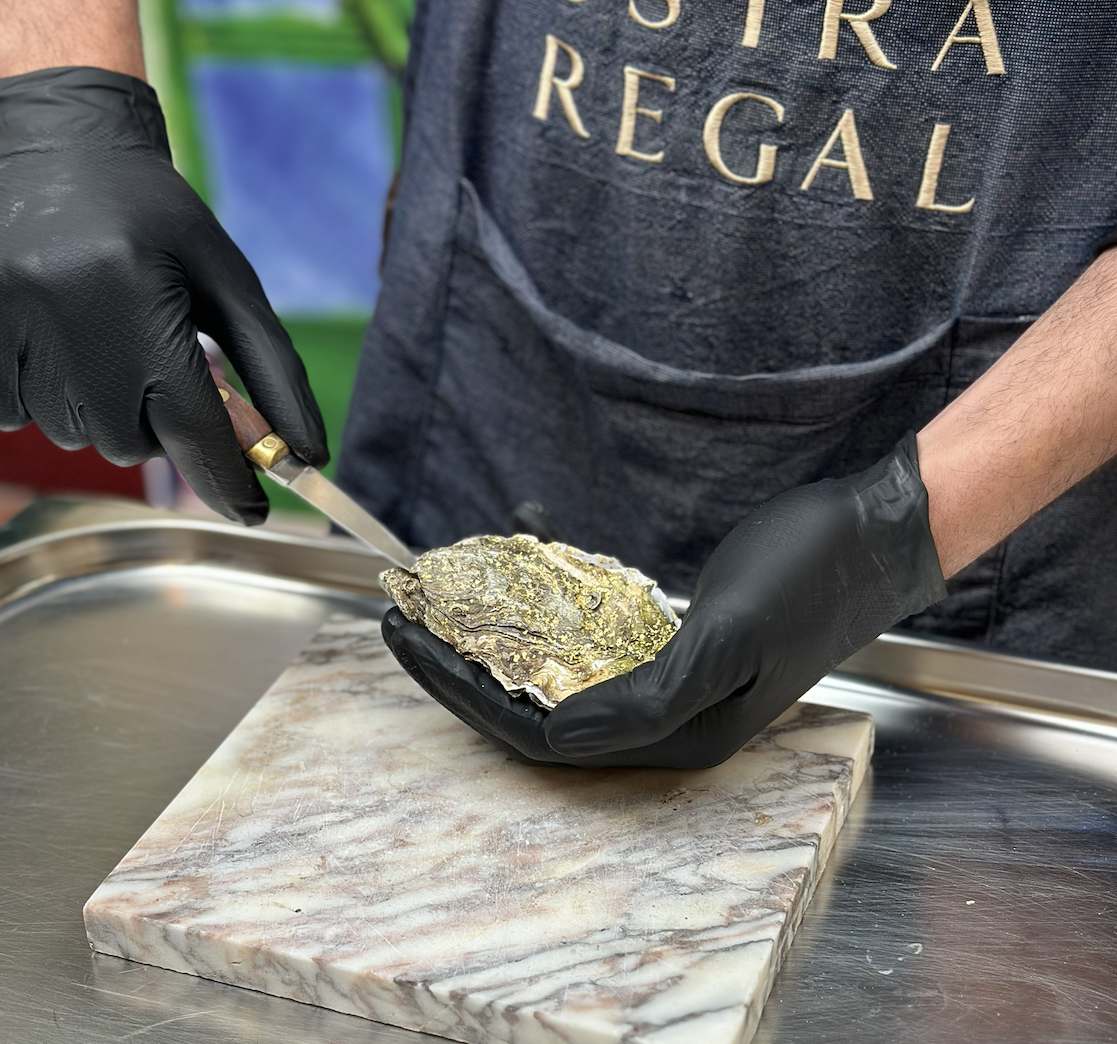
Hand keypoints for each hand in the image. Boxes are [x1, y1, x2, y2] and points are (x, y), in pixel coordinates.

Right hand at [0, 67, 326, 522]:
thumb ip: (271, 372)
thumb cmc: (154, 218)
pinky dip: (46, 393)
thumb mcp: (226, 282)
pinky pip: (14, 415)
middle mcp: (62, 317)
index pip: (192, 428)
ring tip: (97, 329)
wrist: (50, 143)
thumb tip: (307, 455)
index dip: (228, 480)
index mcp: (137, 298)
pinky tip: (52, 332)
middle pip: (132, 445)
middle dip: (157, 418)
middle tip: (152, 353)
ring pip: (75, 435)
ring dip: (101, 405)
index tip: (253, 512)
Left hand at [384, 434, 945, 767]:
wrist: (873, 535)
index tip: (408, 643)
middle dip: (461, 674)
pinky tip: (510, 601)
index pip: (538, 736)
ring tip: (439, 615)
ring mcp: (671, 687)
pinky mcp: (676, 650)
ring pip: (554, 686)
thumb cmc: (808, 575)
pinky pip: (587, 653)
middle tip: (401, 624)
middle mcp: (667, 725)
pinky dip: (539, 632)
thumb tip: (556, 739)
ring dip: (493, 653)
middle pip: (534, 716)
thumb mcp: (731, 635)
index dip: (464, 695)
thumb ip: (648, 698)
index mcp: (676, 735)